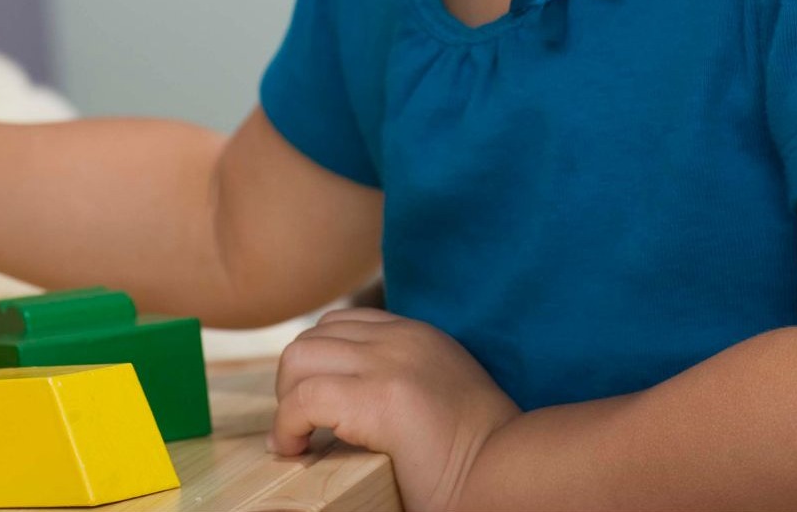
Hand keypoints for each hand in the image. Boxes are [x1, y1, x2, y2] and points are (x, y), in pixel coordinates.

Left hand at [271, 309, 518, 511]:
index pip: (340, 324)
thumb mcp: (438, 392)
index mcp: (416, 335)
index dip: (316, 365)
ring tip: (298, 439)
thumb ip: (399, 379)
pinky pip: (303, 399)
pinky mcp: (380, 396)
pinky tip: (296, 451)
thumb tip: (345, 403)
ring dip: (287, 401)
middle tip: (301, 426)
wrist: (509, 472)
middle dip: (293, 382)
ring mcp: (391, 361)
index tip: (312, 407)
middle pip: (311, 336)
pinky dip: (287, 427)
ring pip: (298, 359)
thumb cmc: (477, 453)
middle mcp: (401, 338)